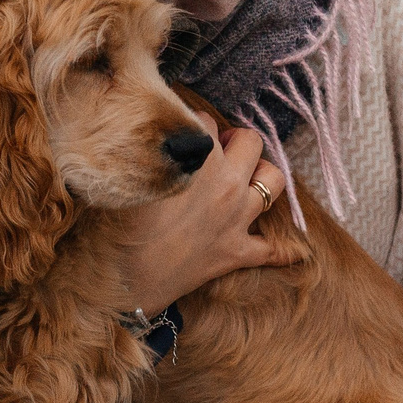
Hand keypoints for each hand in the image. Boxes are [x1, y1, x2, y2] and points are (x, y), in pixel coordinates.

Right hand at [114, 127, 293, 315]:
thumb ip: (144, 149)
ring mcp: (237, 218)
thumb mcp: (126, 174)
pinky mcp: (237, 253)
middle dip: (235, 141)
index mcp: (197, 158)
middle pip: (250, 141)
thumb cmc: (113, 226)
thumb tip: (147, 134)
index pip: (205, 121)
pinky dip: (283, 250)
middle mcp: (226, 183)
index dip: (191, 125)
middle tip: (217, 152)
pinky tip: (290, 249)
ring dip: (262, 175)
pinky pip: (274, 250)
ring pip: (274, 180)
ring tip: (245, 179)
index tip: (183, 135)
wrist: (121, 281)